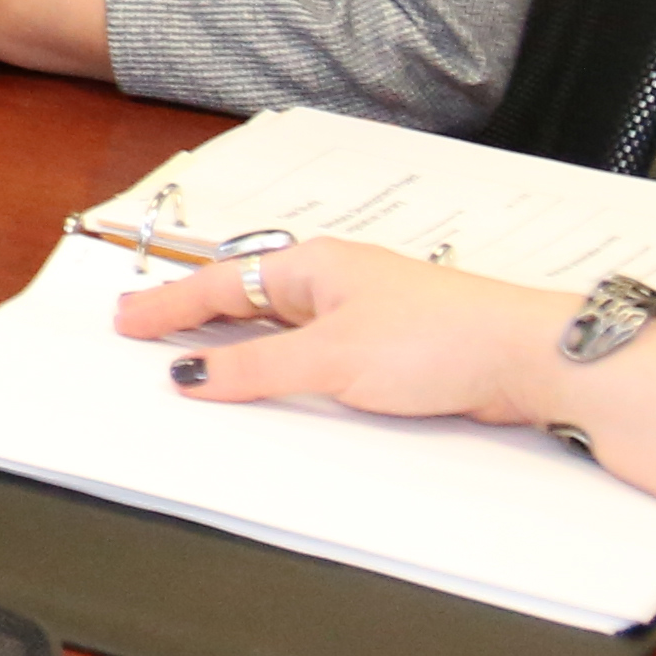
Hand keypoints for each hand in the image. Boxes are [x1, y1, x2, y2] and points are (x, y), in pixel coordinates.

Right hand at [116, 237, 568, 422]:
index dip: (168, 306)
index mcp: (312, 267)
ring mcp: (361, 319)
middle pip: (245, 301)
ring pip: (279, 332)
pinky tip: (269, 389)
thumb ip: (256, 368)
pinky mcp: (388, 354)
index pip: (220, 285)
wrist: (529, 359)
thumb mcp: (333, 358)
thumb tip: (194, 373)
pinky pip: (312, 360)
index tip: (126, 322)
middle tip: (141, 333)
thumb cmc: (443, 336)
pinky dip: (278, 370)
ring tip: (190, 363)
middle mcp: (334, 285)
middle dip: (193, 318)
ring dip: (237, 348)